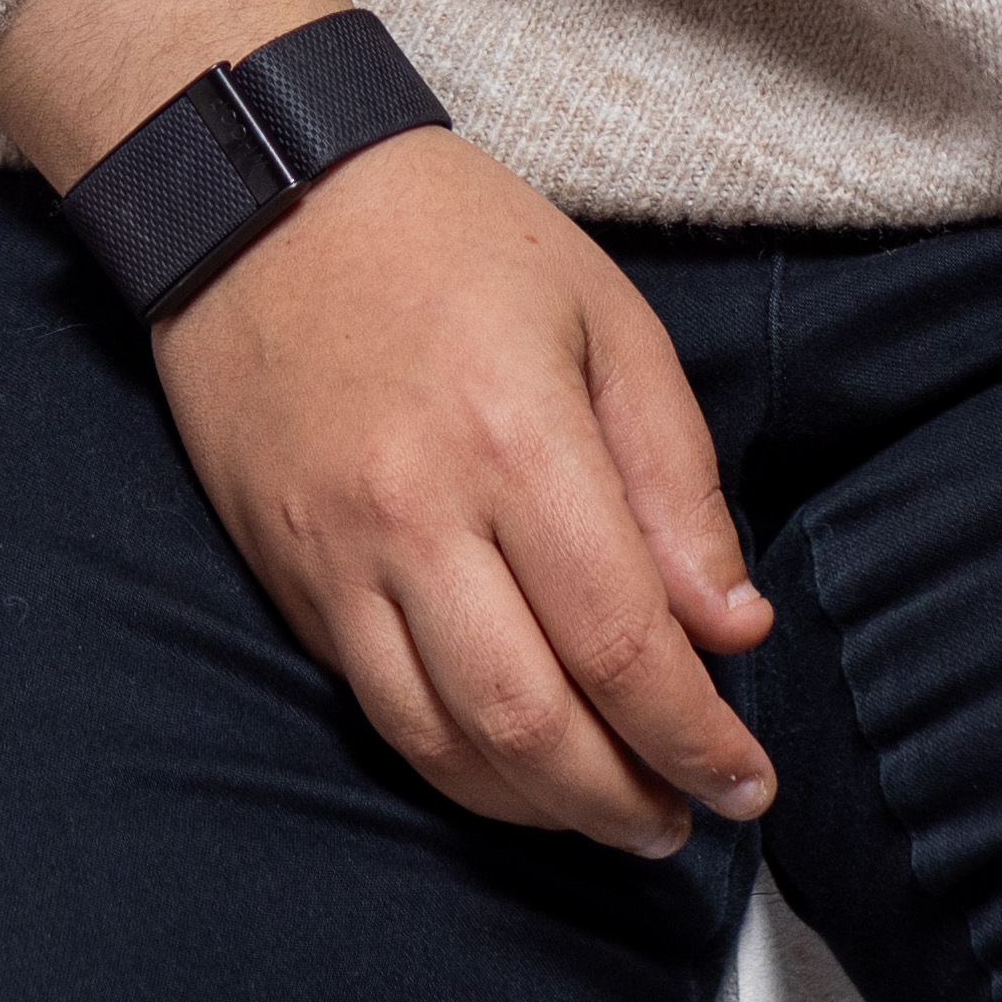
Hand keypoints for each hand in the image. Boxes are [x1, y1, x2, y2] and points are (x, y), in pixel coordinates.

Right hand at [0, 0, 775, 857]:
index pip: (626, 645)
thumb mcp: (602, 314)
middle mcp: (419, 510)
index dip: (698, 740)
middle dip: (626, 803)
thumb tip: (731, 629)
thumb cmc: (444, 233)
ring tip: (606, 810)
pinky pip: (373, 706)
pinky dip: (453, 762)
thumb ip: (675, 479)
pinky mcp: (285, 570)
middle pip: (534, 726)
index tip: (745, 781)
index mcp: (518, 434)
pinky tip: (509, 760)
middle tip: (681, 817)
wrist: (255, 184)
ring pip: (445, 744)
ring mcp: (336, 550)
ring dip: (540, 808)